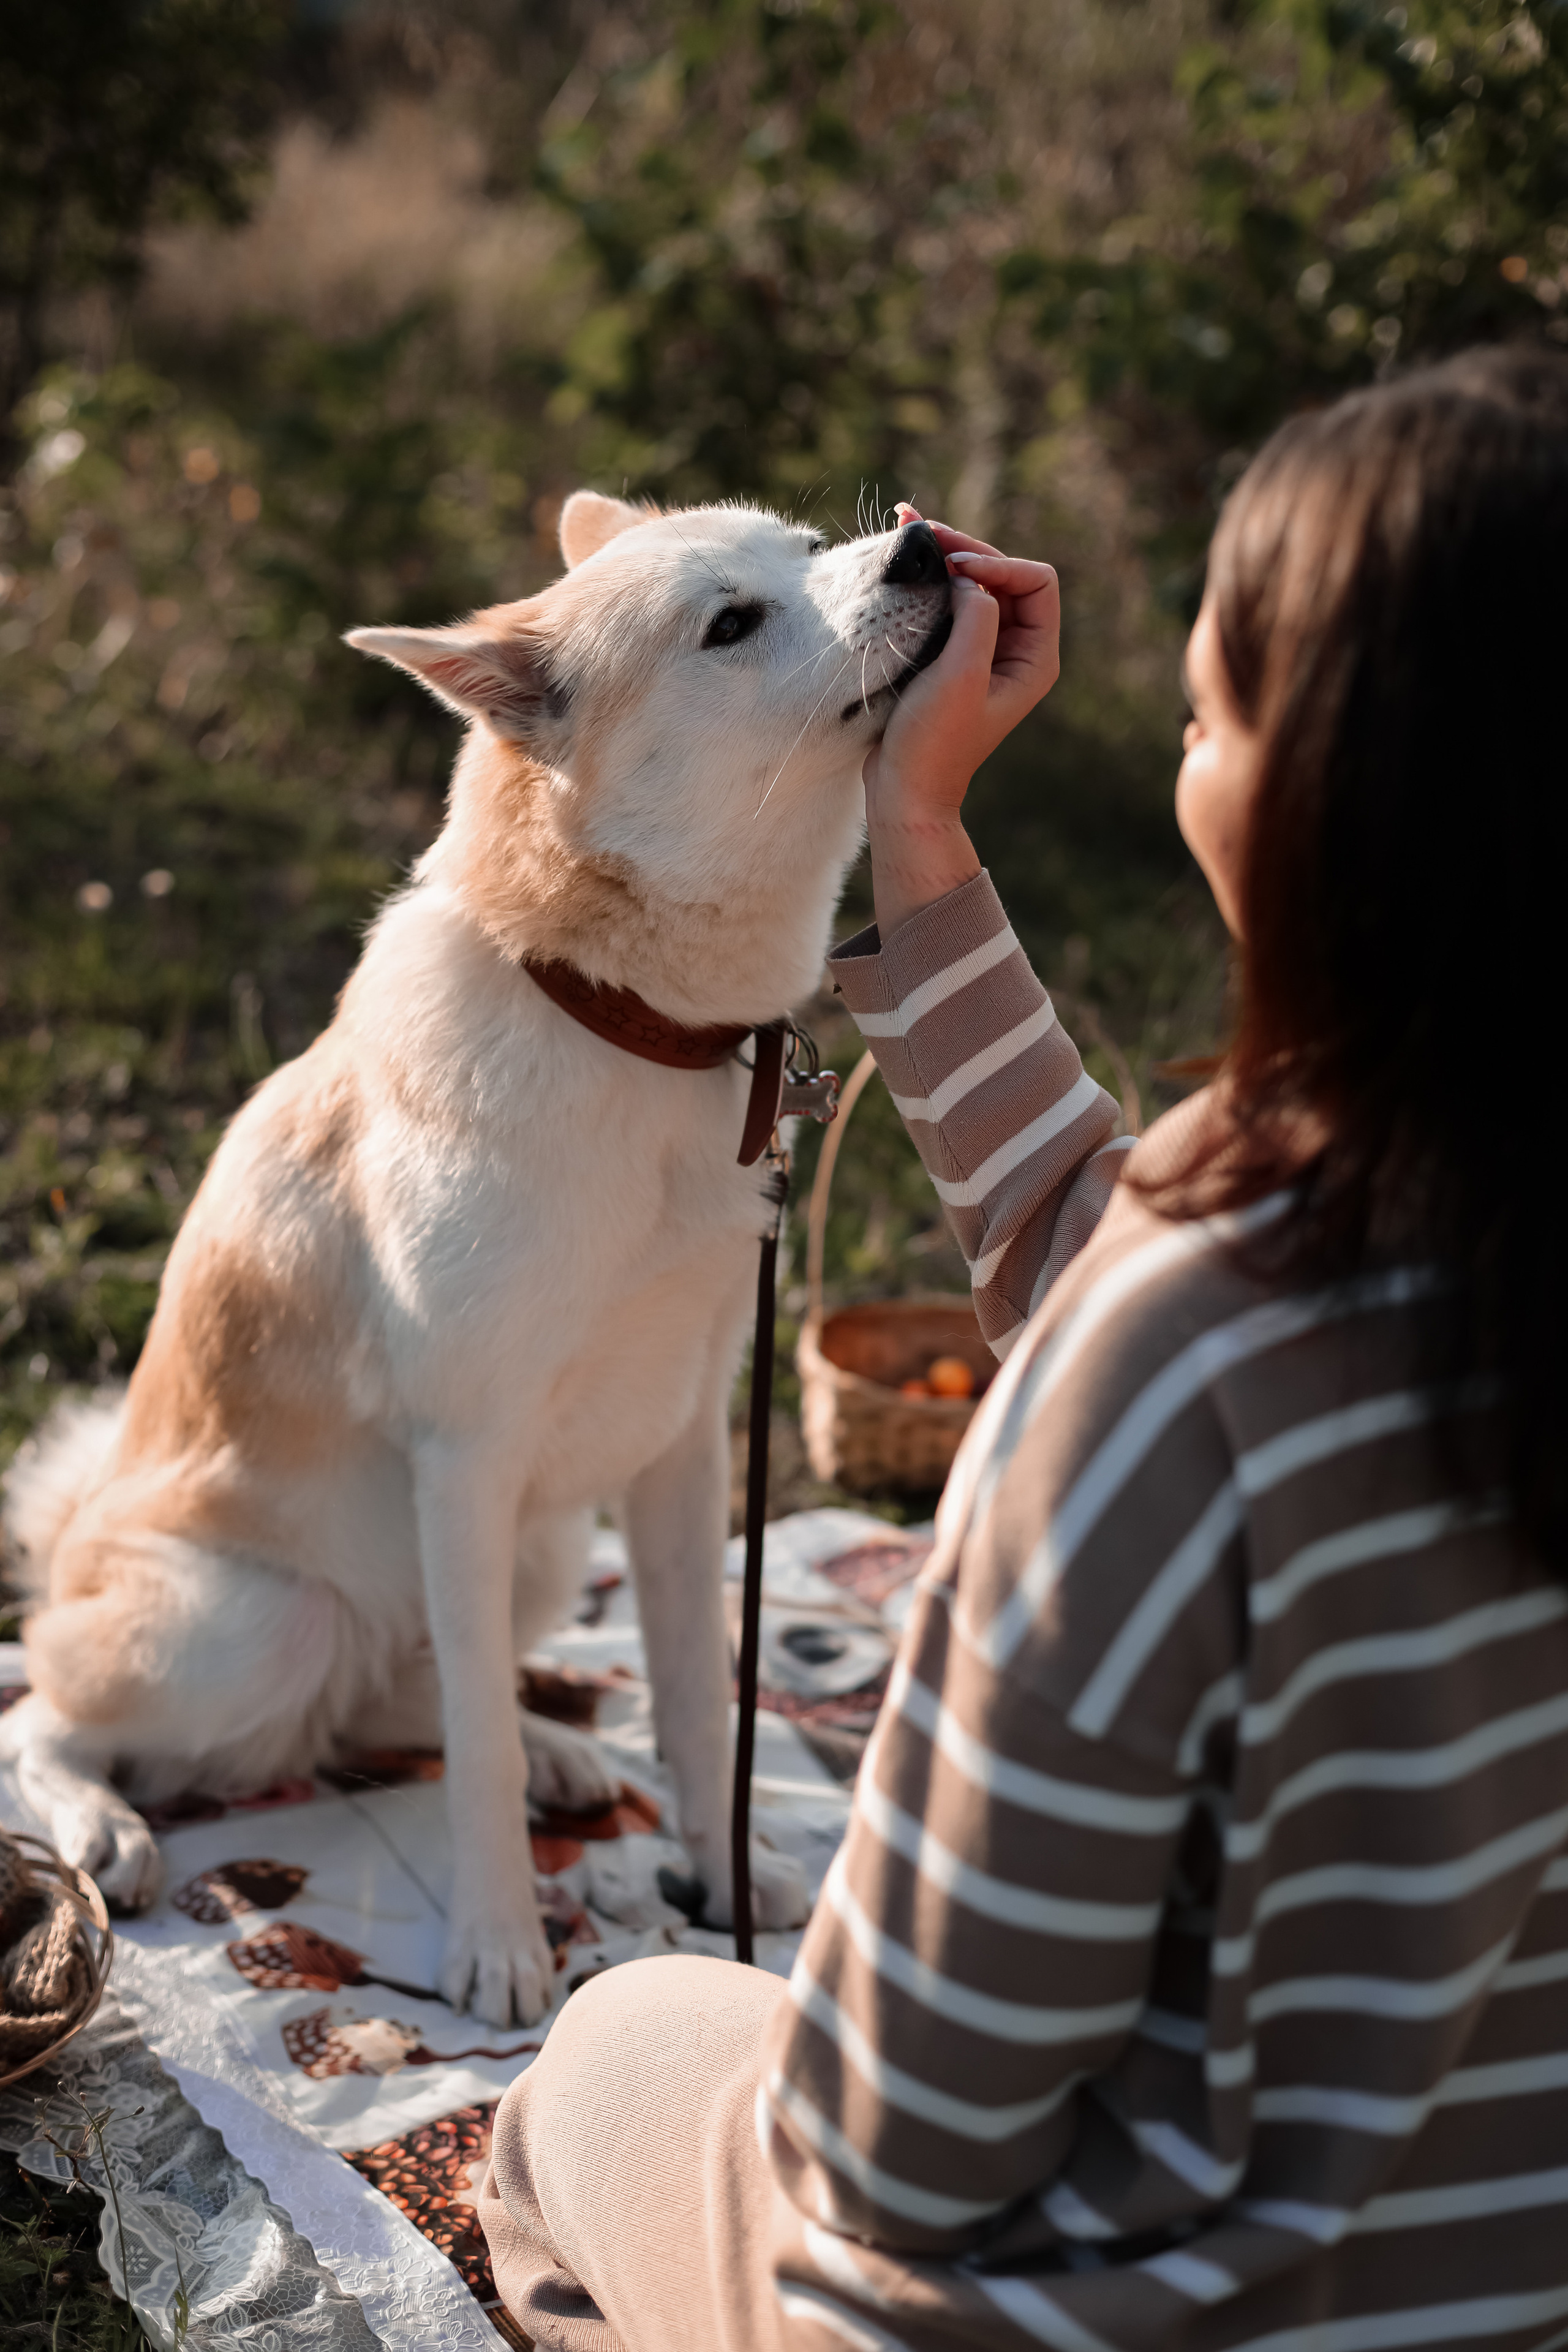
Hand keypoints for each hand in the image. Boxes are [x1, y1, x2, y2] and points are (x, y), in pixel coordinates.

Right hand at [864, 505, 1059, 936]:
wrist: (903, 791)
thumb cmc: (934, 743)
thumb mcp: (961, 678)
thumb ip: (976, 620)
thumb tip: (968, 578)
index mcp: (1035, 657)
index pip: (1036, 581)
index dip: (998, 564)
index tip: (953, 570)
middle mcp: (1016, 649)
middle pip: (1003, 574)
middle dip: (964, 548)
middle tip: (919, 529)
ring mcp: (983, 651)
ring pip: (973, 583)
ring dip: (943, 554)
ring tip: (907, 526)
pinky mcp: (951, 655)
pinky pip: (948, 602)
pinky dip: (929, 577)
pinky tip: (904, 555)